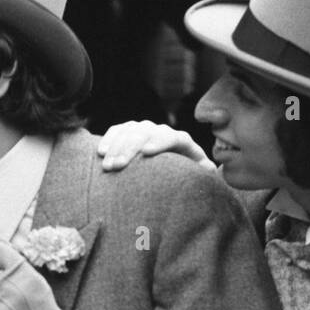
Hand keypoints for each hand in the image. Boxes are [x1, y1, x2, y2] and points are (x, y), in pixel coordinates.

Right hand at [95, 120, 211, 171]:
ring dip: (116, 147)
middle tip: (117, 167)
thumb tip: (210, 170)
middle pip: (146, 133)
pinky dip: (109, 139)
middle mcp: (162, 132)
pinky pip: (118, 131)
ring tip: (107, 166)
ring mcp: (144, 130)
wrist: (169, 173)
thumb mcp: (197, 178)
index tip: (146, 153)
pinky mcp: (129, 133)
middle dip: (130, 148)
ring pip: (130, 131)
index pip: (173, 136)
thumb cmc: (185, 179)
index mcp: (182, 142)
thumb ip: (203, 173)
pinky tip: (100, 152)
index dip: (160, 142)